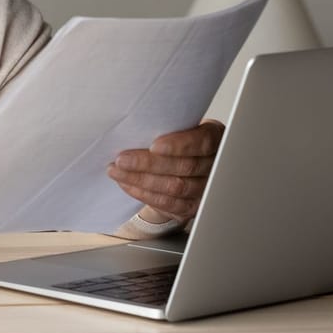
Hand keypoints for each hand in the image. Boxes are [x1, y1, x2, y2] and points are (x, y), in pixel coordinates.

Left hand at [107, 120, 224, 220]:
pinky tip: (127, 184)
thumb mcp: (177, 127)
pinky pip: (168, 203)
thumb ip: (167, 126)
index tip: (153, 146)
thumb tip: (134, 126)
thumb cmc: (176, 140)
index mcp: (214, 138)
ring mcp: (205, 188)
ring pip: (175, 187)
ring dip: (140, 179)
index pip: (202, 142)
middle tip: (122, 159)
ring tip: (117, 171)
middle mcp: (214, 164)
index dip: (179, 145)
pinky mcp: (192, 206)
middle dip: (149, 163)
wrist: (180, 164)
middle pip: (185, 167)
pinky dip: (143, 193)